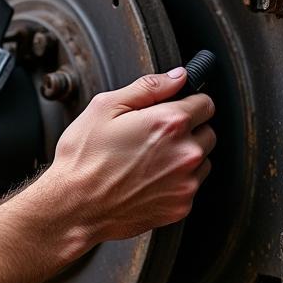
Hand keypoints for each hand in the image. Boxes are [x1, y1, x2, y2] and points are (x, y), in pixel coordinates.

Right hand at [43, 68, 215, 243]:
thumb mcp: (104, 108)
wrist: (75, 206)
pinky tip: (146, 178)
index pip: (205, 103)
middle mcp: (185, 153)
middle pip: (207, 132)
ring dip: (183, 156)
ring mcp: (186, 182)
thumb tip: (176, 76)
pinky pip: (190, 185)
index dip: (187, 102)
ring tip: (147, 159)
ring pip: (202, 160)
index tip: (173, 108)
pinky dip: (175, 181)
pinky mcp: (181, 206)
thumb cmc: (84, 158)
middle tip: (152, 136)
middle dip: (186, 130)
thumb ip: (147, 87)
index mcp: (169, 123)